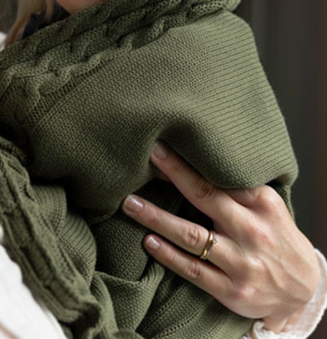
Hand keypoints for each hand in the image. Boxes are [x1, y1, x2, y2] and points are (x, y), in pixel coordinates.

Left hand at [122, 142, 319, 332]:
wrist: (306, 290)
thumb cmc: (276, 238)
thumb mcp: (267, 208)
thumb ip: (235, 189)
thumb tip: (190, 164)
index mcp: (261, 204)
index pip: (219, 177)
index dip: (187, 163)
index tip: (160, 147)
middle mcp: (252, 230)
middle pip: (204, 197)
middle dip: (173, 174)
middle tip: (147, 157)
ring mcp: (241, 262)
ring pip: (191, 235)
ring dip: (157, 218)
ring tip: (131, 204)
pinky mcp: (231, 290)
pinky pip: (193, 270)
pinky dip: (169, 255)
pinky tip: (149, 241)